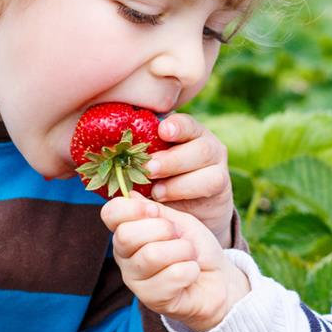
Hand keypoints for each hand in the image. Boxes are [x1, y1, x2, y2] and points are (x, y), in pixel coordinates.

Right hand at [101, 195, 249, 331]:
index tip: (154, 211)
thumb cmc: (196, 247)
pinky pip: (173, 275)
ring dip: (182, 251)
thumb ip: (155, 211)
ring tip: (189, 256)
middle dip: (163, 230)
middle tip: (178, 237)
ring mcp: (135, 280)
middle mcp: (125, 257)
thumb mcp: (179, 221)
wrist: (218, 279)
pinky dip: (191, 270)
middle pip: (126, 236)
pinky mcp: (151, 299)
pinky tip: (191, 274)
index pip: (110, 213)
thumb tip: (130, 195)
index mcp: (127, 232)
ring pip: (152, 255)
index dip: (132, 208)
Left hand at [144, 112, 235, 246]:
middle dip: (173, 159)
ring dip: (179, 181)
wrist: (188, 208)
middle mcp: (207, 145)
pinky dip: (185, 193)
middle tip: (149, 169)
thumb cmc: (160, 179)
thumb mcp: (149, 164)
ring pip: (207, 168)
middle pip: (200, 146)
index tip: (162, 131)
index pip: (187, 123)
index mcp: (188, 132)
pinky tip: (165, 199)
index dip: (177, 126)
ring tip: (156, 191)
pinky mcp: (221, 187)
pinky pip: (210, 185)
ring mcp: (217, 165)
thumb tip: (110, 149)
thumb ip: (139, 155)